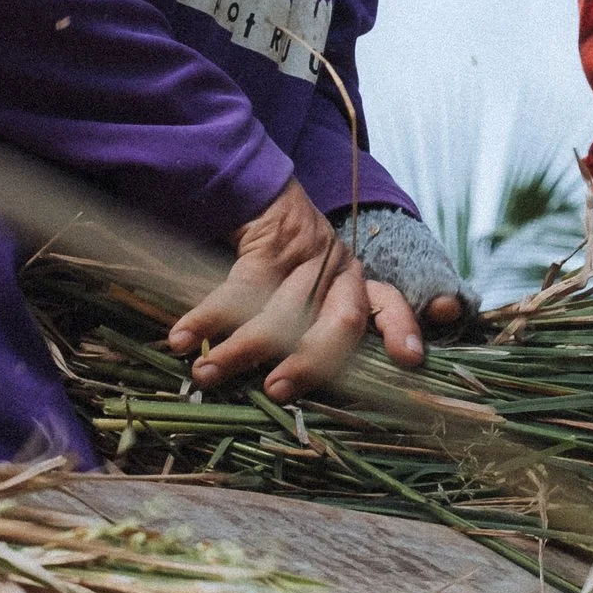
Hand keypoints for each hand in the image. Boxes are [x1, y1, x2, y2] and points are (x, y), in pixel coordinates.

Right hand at [166, 180, 435, 400]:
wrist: (255, 195)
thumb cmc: (279, 269)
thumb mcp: (305, 299)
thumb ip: (309, 340)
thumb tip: (284, 397)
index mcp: (356, 286)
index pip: (389, 306)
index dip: (400, 331)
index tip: (410, 359)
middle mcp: (342, 271)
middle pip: (343, 321)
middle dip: (311, 362)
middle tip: (277, 389)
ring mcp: (310, 255)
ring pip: (282, 311)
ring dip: (240, 347)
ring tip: (206, 373)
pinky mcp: (272, 244)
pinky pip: (239, 289)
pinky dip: (207, 317)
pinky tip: (182, 338)